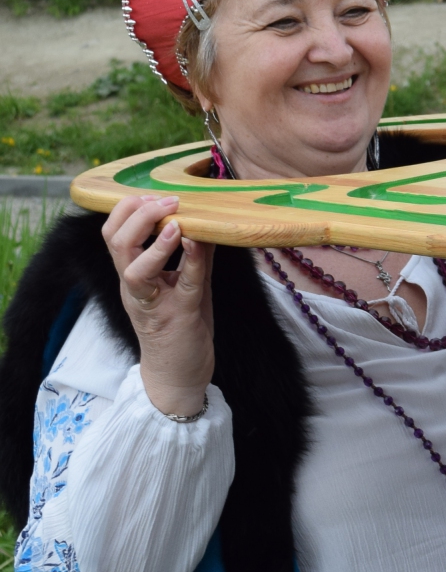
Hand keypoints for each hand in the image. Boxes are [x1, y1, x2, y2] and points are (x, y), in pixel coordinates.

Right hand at [101, 196, 215, 417]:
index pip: (114, 236)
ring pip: (134, 269)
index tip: (151, 194)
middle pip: (115, 245)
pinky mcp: (177, 317)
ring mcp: (153, 304)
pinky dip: (188, 261)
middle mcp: (134, 289)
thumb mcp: (188, 285)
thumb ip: (192, 258)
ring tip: (175, 221)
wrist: (180, 376)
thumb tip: (205, 224)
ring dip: (154, 240)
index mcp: (132, 278)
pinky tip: (197, 242)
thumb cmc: (181, 329)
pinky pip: (180, 285)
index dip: (126, 211)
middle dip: (136, 215)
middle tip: (166, 201)